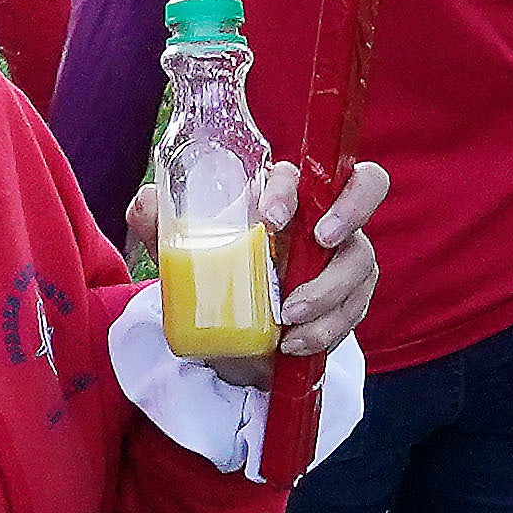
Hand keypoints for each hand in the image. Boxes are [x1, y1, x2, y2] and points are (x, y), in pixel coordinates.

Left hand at [117, 158, 383, 381]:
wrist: (233, 332)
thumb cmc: (212, 271)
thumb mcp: (178, 250)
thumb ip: (158, 222)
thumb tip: (146, 200)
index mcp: (281, 192)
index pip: (301, 169)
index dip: (291, 187)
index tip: (270, 218)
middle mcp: (321, 215)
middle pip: (366, 186)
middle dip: (350, 209)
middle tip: (322, 240)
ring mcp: (343, 255)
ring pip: (360, 259)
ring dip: (328, 291)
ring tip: (289, 318)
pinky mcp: (352, 297)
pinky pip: (355, 307)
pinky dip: (327, 328)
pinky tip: (296, 343)